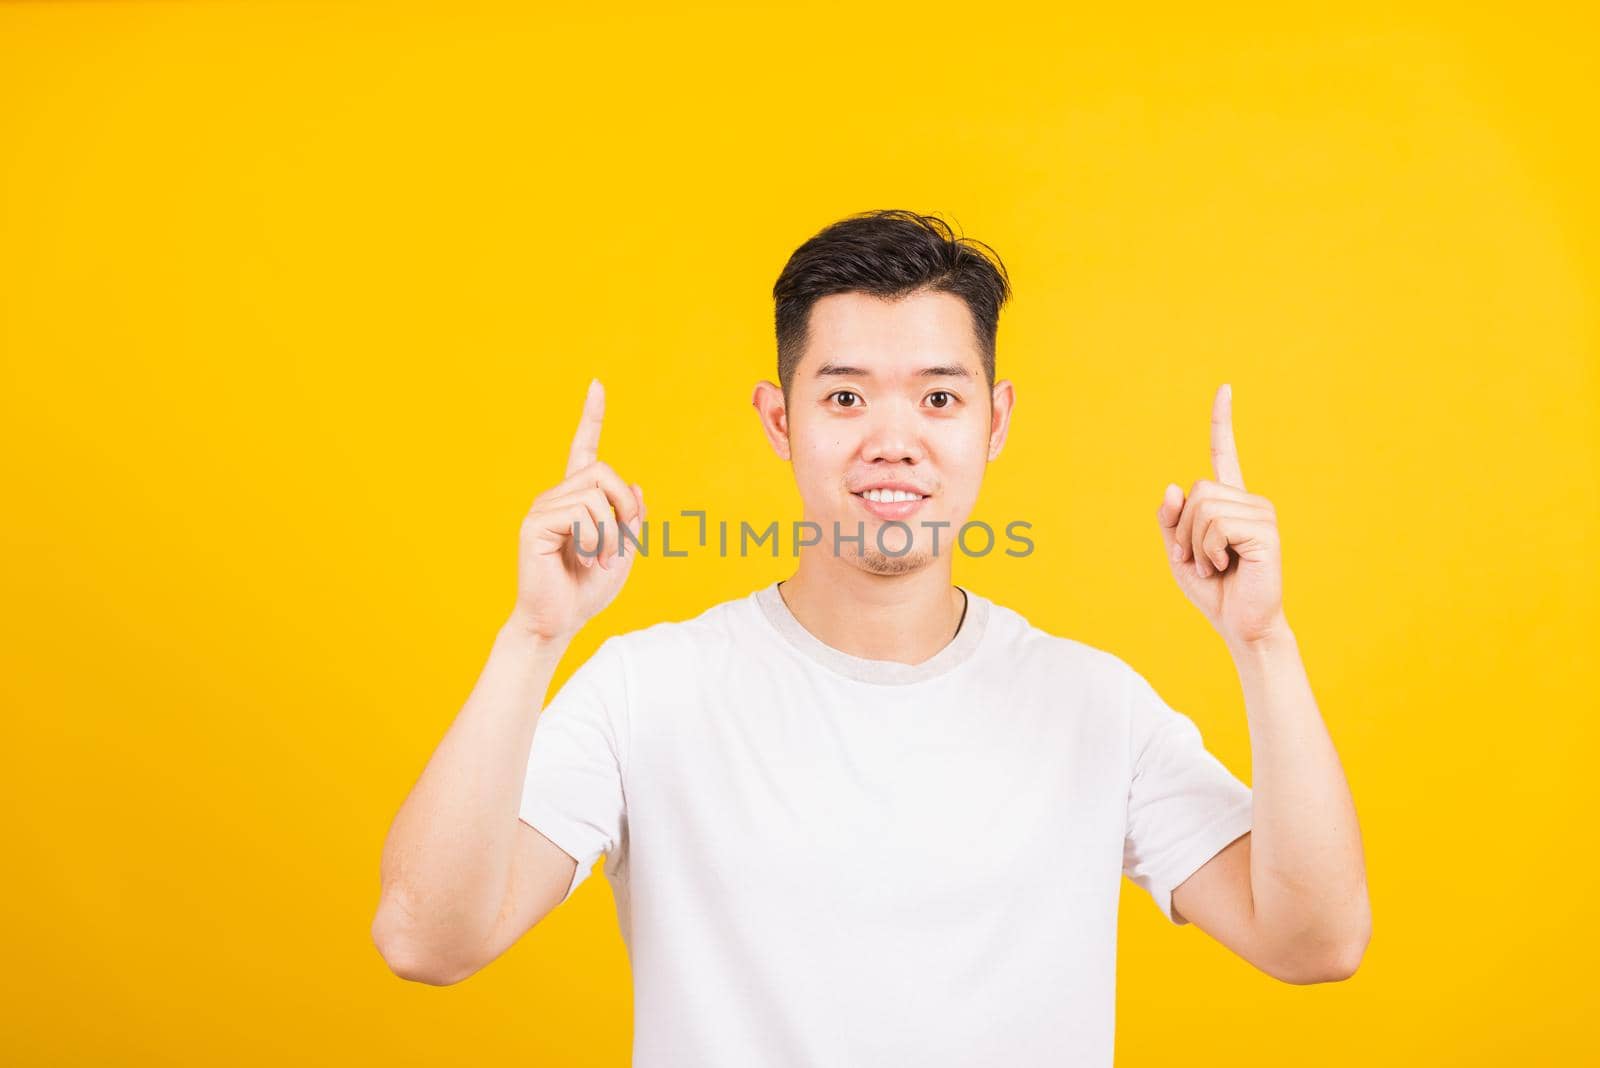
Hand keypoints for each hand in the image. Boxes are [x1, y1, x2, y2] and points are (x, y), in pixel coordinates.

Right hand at [509, 378, 645, 643]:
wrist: (560, 621)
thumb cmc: (587, 589)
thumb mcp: (625, 551)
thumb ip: (632, 519)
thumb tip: (636, 487)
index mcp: (576, 499)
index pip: (583, 449)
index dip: (591, 417)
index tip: (597, 385)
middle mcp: (556, 496)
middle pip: (604, 471)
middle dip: (625, 506)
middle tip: (623, 540)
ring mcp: (542, 508)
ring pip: (597, 494)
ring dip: (613, 532)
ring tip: (599, 558)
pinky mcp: (535, 524)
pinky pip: (582, 513)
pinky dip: (596, 538)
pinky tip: (585, 557)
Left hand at [1155, 384, 1286, 646]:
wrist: (1240, 625)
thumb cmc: (1213, 590)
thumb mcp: (1178, 553)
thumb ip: (1171, 521)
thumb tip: (1172, 487)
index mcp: (1229, 503)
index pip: (1223, 453)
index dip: (1221, 422)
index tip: (1224, 388)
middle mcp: (1249, 501)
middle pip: (1195, 490)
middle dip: (1182, 530)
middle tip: (1197, 560)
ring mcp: (1261, 514)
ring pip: (1202, 508)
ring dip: (1193, 544)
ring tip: (1213, 566)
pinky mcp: (1265, 531)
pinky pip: (1216, 527)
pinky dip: (1208, 551)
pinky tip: (1225, 567)